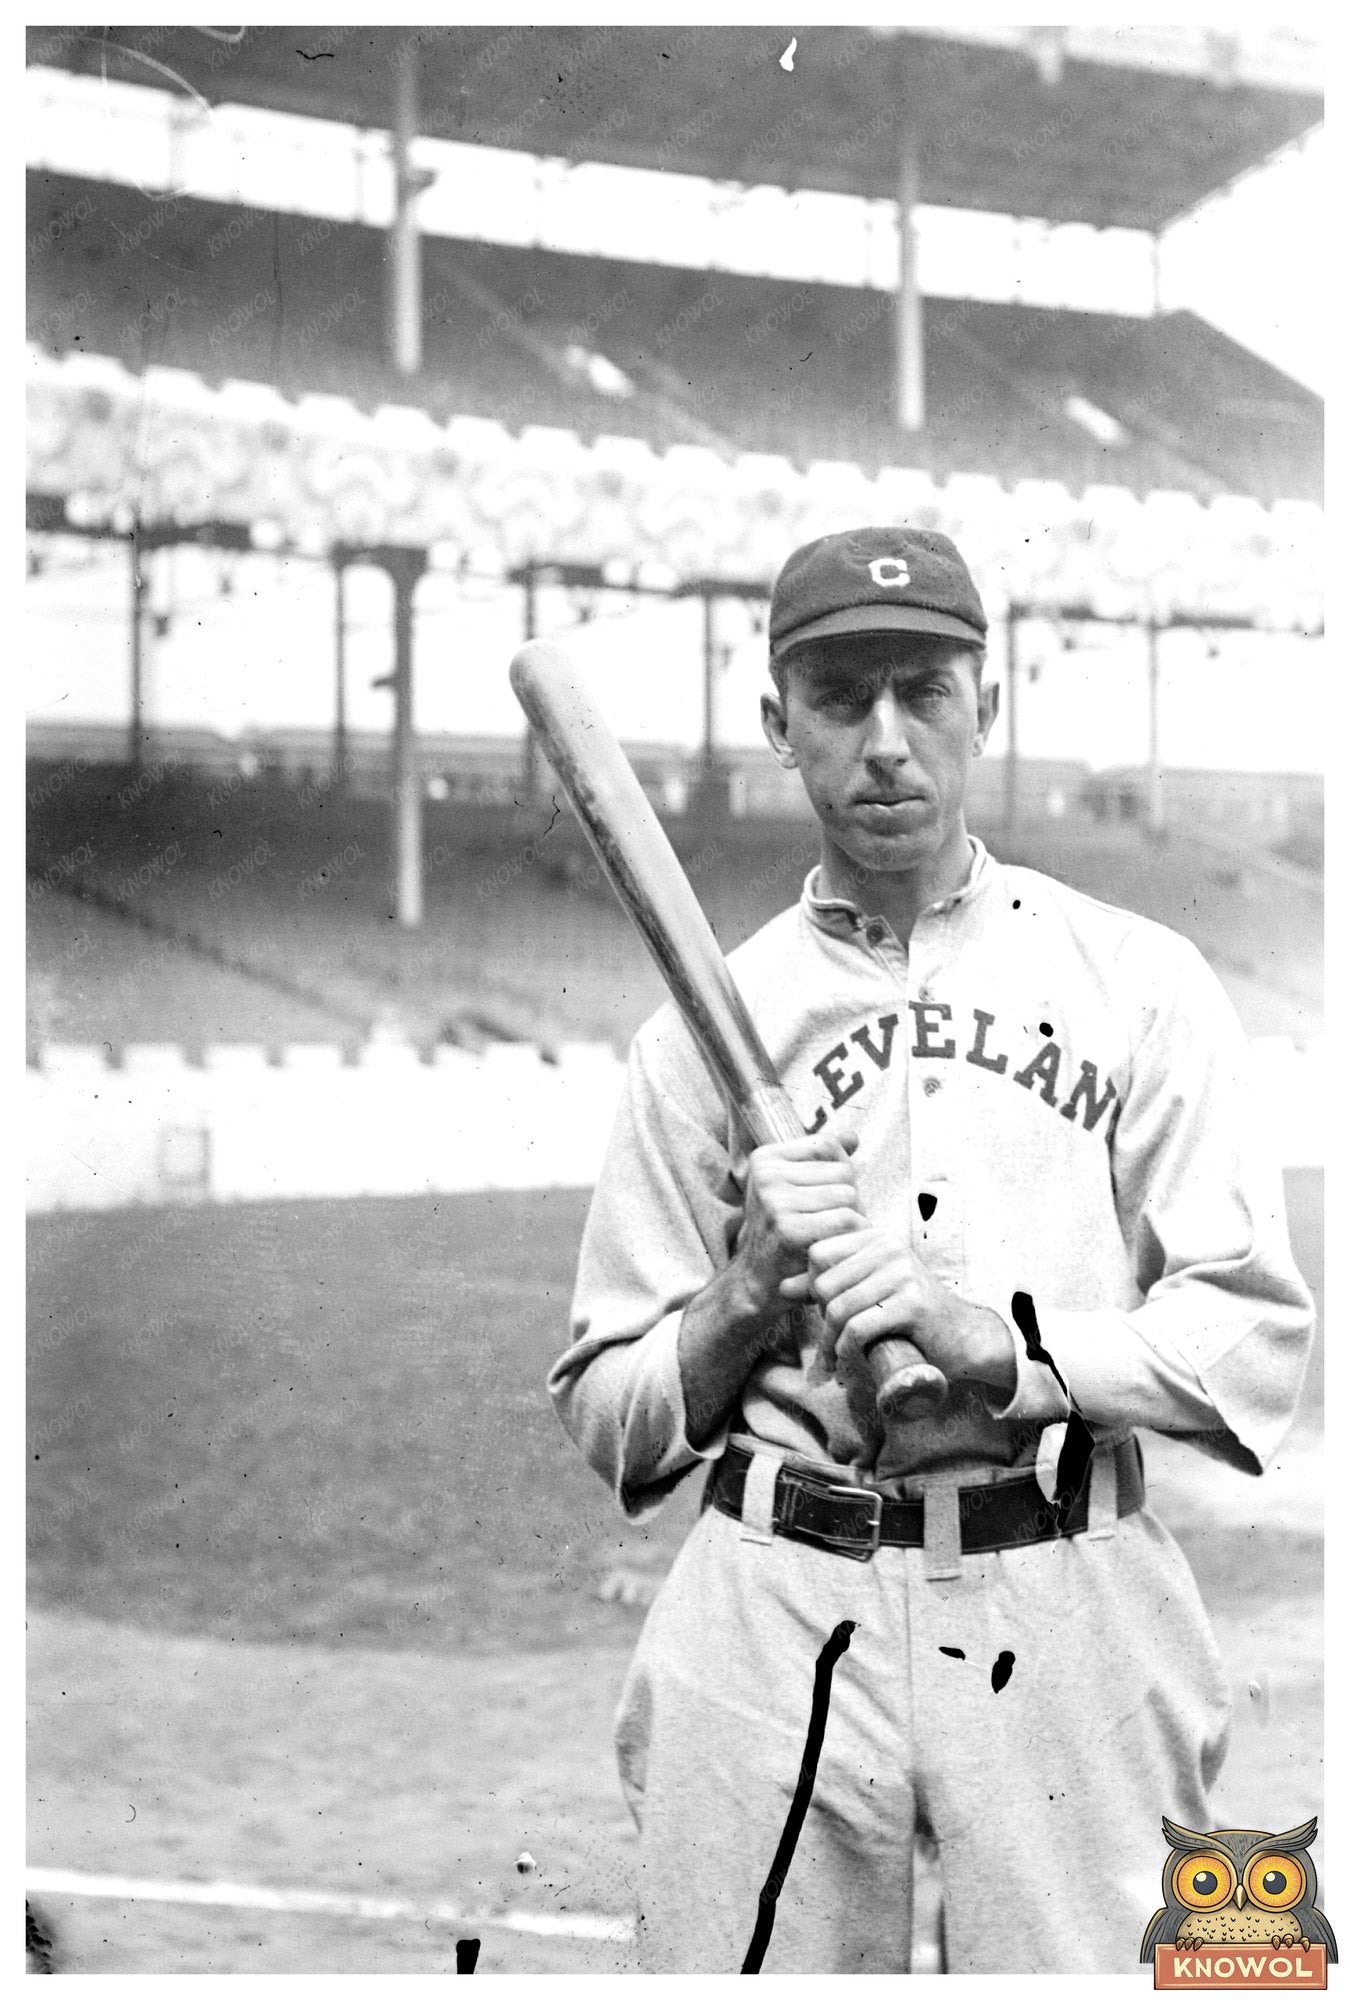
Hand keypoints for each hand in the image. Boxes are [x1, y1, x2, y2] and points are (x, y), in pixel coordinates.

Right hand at [728, 1132, 864, 1318]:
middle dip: (849, 1200)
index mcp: (765, 1159)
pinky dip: (851, 1237)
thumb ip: (822, 1162)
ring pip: (849, 1195)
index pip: (827, 1145)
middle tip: (831, 1225)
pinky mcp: (789, 1229)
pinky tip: (835, 1248)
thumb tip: (853, 1137)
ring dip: (853, 1220)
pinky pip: (846, 1220)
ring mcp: (775, 1202)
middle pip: (843, 1172)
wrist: (754, 1283)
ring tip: (832, 1236)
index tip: (826, 1198)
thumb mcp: (791, 1190)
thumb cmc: (779, 1235)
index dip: (840, 1171)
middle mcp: (766, 1175)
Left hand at [808, 1226, 1015, 1394]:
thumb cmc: (912, 1315)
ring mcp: (903, 1273)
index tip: (825, 1312)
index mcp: (877, 1237)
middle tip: (830, 1344)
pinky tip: (849, 1363)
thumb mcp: (867, 1291)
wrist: (964, 1338)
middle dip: (820, 1318)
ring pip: (838, 1307)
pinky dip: (846, 1351)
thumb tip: (781, 1286)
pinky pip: (858, 1327)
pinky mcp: (912, 1304)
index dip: (814, 1285)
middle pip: (824, 1282)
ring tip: (834, 1361)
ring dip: (830, 1343)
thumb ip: (828, 1285)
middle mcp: (890, 1247)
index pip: (818, 1253)